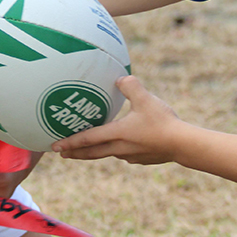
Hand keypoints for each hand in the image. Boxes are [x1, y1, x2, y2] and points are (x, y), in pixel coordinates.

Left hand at [51, 76, 182, 164]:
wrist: (182, 144)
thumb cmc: (163, 122)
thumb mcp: (146, 99)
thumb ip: (130, 86)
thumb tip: (120, 77)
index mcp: (117, 134)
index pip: (88, 139)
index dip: (70, 143)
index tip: (55, 147)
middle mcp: (120, 148)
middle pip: (92, 153)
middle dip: (75, 153)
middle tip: (61, 154)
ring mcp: (130, 155)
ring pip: (107, 154)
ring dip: (93, 152)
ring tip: (86, 149)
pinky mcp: (141, 159)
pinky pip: (122, 154)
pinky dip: (114, 150)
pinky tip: (118, 145)